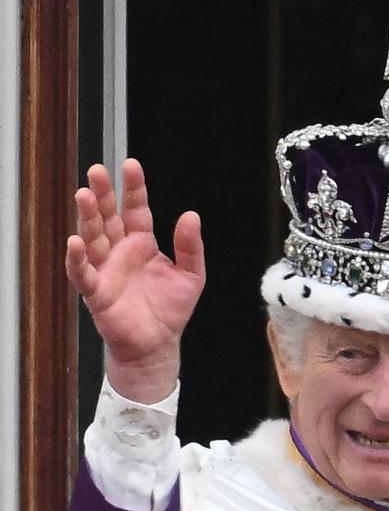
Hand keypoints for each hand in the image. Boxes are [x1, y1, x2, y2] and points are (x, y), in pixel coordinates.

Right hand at [65, 159, 205, 401]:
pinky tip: (75, 241)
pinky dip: (77, 259)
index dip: (133, 189)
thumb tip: (191, 215)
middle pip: (109, 218)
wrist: (159, 345)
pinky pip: (83, 273)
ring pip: (93, 238)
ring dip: (88, 217)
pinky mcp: (97, 292)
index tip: (130, 165)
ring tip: (84, 195)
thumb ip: (190, 246)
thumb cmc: (171, 309)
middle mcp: (120, 252)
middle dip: (104, 194)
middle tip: (97, 171)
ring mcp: (106, 270)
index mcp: (142, 243)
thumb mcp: (192, 275)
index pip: (136, 210)